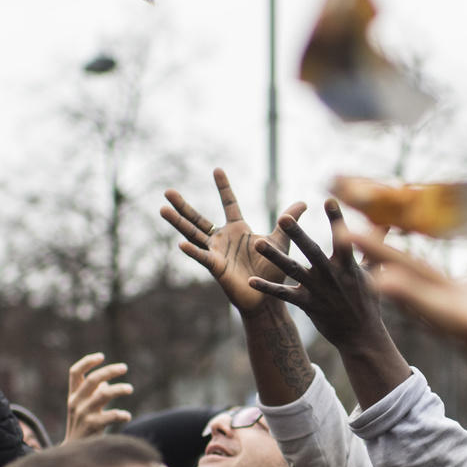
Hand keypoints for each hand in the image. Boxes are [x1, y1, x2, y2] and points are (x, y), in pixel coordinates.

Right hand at [63, 352, 133, 442]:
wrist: (74, 451)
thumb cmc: (83, 426)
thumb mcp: (83, 407)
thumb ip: (93, 394)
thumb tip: (106, 382)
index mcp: (73, 395)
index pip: (74, 372)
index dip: (87, 362)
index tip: (101, 356)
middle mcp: (76, 402)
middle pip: (92, 380)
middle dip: (109, 371)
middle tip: (124, 367)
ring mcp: (83, 414)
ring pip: (103, 395)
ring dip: (119, 389)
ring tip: (129, 389)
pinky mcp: (92, 426)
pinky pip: (110, 416)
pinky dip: (121, 414)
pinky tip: (127, 416)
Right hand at [161, 168, 304, 313]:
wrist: (269, 297)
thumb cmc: (273, 270)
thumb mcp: (282, 240)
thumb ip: (289, 221)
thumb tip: (304, 203)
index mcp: (238, 230)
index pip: (229, 203)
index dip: (223, 187)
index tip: (217, 169)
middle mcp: (223, 239)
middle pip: (198, 218)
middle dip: (183, 205)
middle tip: (167, 191)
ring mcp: (216, 253)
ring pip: (193, 234)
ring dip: (178, 222)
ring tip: (162, 209)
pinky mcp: (217, 267)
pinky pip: (202, 257)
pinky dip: (193, 251)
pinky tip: (181, 243)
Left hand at [250, 200, 391, 350]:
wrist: (361, 335)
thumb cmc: (368, 299)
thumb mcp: (375, 270)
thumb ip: (376, 244)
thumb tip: (388, 221)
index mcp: (349, 265)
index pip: (344, 238)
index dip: (337, 219)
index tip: (329, 199)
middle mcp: (332, 276)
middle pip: (312, 251)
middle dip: (298, 234)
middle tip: (283, 217)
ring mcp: (318, 290)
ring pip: (294, 270)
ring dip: (275, 257)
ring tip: (258, 243)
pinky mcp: (307, 304)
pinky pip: (284, 295)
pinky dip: (268, 288)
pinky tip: (250, 280)